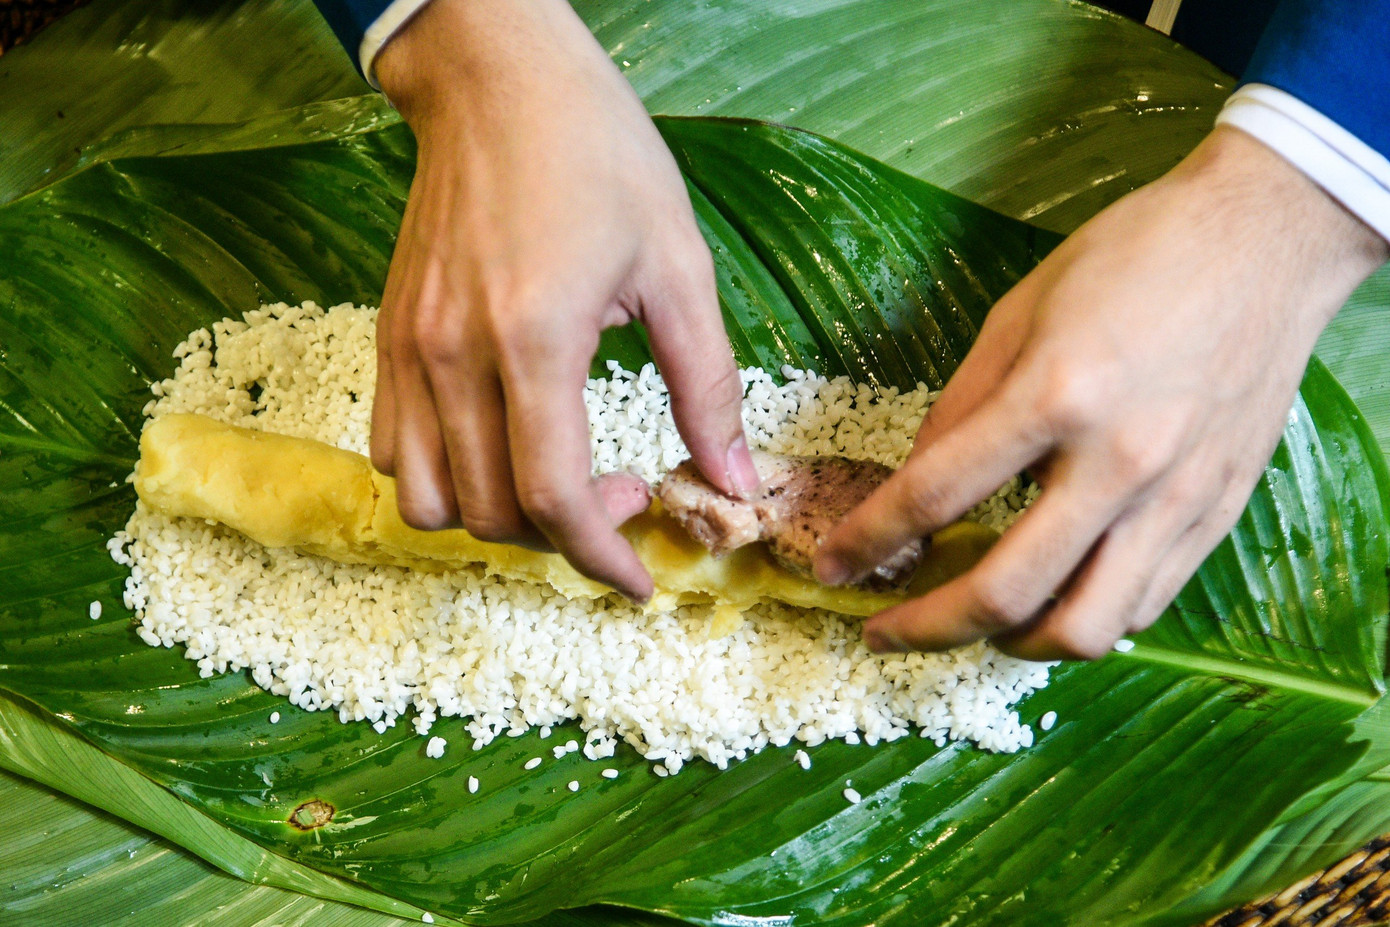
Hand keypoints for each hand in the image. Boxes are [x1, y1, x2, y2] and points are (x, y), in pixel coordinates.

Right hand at [372, 0, 758, 599]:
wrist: (497, 82)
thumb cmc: (597, 157)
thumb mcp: (679, 266)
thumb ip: (707, 386)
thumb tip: (734, 481)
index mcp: (534, 340)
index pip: (549, 499)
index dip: (600, 559)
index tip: (639, 581)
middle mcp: (454, 356)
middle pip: (488, 513)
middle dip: (562, 536)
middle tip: (621, 496)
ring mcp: (410, 349)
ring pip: (425, 498)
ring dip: (494, 516)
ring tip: (552, 477)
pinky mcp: (390, 336)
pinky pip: (392, 449)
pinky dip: (442, 476)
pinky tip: (500, 442)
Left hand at [815, 126, 1388, 659]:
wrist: (1265, 240)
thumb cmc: (1134, 257)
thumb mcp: (1019, 311)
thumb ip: (960, 406)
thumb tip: (914, 479)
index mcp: (1057, 396)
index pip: (936, 496)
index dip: (867, 542)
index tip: (832, 567)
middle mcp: (1119, 463)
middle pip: (1005, 591)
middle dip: (924, 628)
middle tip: (882, 630)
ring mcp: (1176, 499)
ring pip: (1085, 628)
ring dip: (1011, 644)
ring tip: (975, 624)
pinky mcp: (1216, 515)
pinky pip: (1143, 605)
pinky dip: (1085, 619)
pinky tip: (1053, 597)